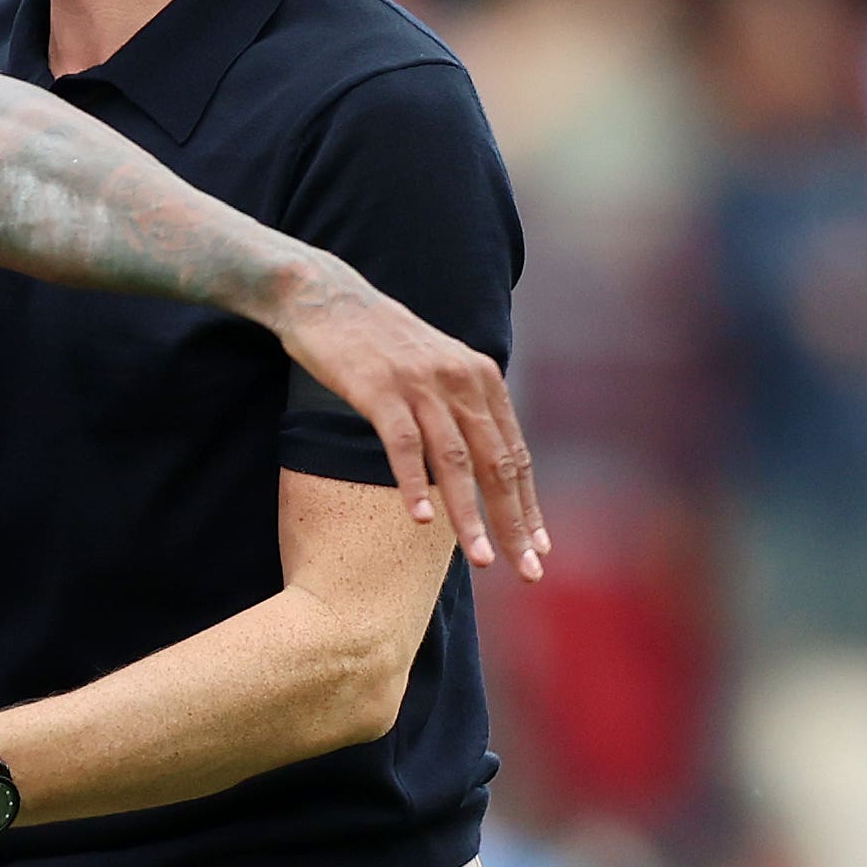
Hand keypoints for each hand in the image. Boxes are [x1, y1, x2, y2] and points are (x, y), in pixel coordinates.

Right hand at [266, 253, 546, 580]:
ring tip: (482, 560)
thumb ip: (461, 405)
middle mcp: (461, 380)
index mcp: (481, 377)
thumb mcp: (434, 365)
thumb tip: (479, 458)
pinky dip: (415, 485)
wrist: (325, 296)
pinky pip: (404, 445)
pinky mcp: (380, 389)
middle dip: (514, 523)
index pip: (515, 455)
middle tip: (528, 570)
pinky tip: (421, 520)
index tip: (540, 548)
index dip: (529, 505)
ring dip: (470, 516)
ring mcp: (421, 384)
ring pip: (456, 462)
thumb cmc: (377, 339)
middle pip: (496, 464)